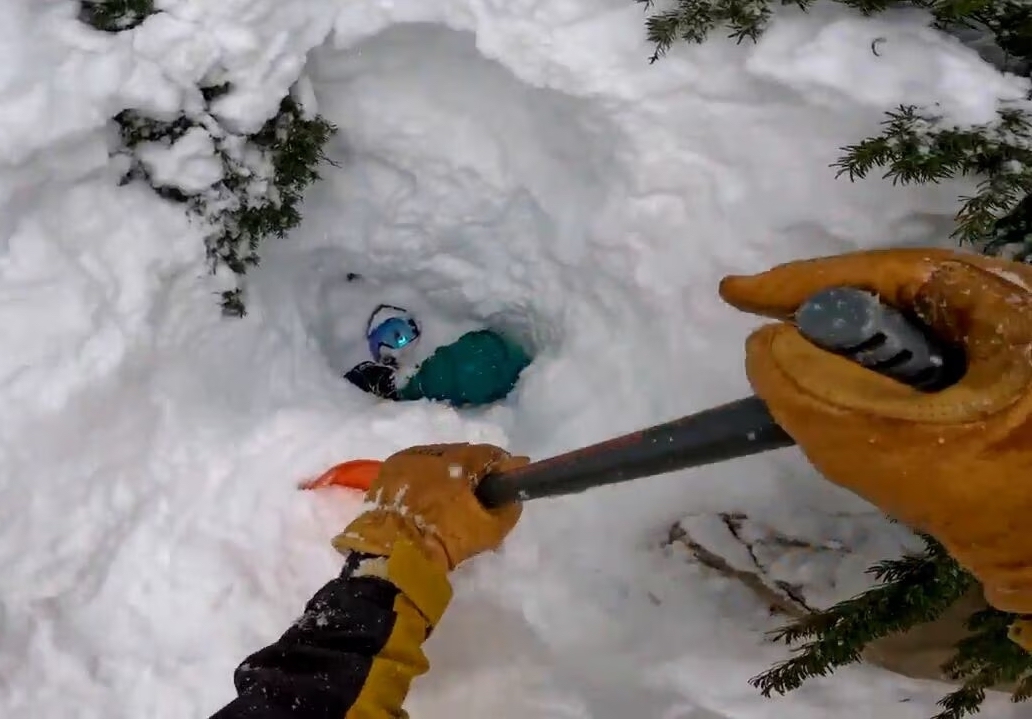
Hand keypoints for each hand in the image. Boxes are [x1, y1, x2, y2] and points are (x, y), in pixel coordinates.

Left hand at [332, 443, 525, 569]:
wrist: (393, 557)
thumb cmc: (444, 540)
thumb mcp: (488, 530)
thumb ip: (509, 508)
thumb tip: (514, 496)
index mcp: (457, 460)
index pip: (488, 454)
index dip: (501, 466)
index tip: (507, 481)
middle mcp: (430, 452)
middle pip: (460, 454)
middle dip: (472, 471)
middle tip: (478, 493)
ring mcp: (404, 461)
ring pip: (435, 462)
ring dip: (446, 474)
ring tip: (451, 499)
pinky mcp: (386, 474)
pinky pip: (414, 472)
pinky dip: (424, 481)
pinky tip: (428, 501)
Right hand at [719, 248, 1031, 618]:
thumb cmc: (1013, 507)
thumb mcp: (908, 454)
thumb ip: (826, 398)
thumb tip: (764, 345)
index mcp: (1006, 306)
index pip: (887, 273)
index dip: (803, 282)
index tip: (735, 294)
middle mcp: (1012, 312)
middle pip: (897, 299)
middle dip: (829, 322)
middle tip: (764, 334)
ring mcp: (1014, 347)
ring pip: (908, 334)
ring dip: (855, 360)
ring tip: (803, 372)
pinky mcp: (1008, 385)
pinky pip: (926, 366)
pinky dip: (883, 386)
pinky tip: (860, 408)